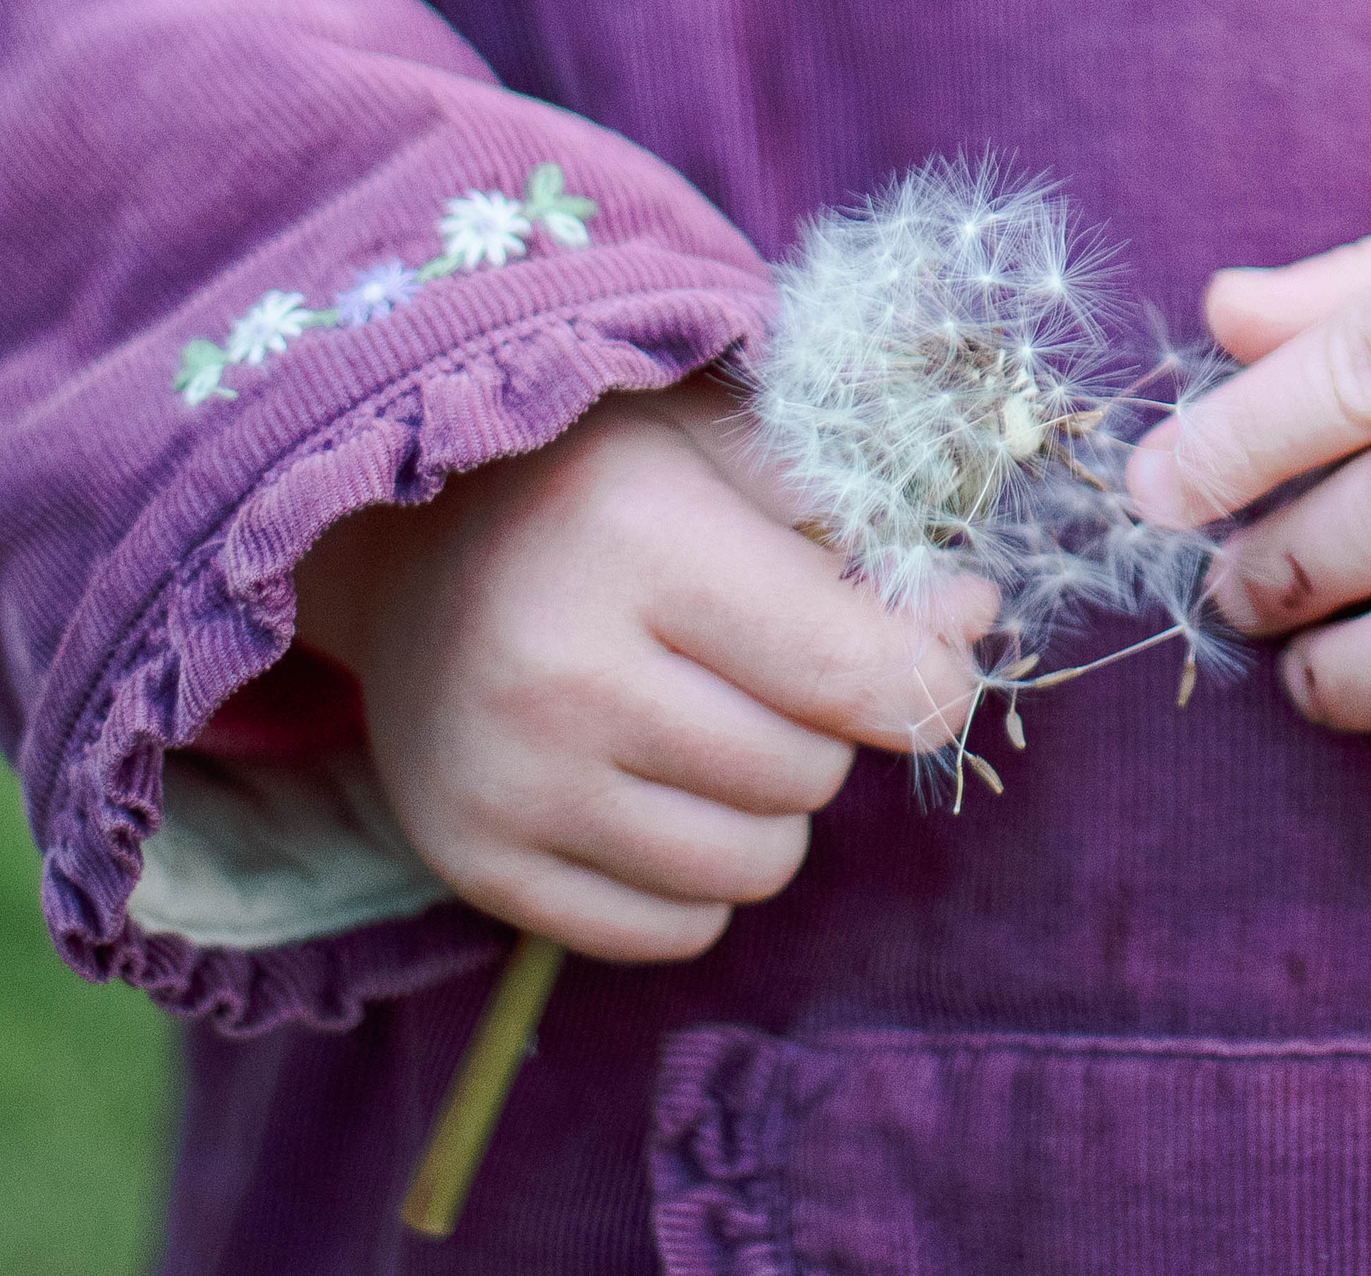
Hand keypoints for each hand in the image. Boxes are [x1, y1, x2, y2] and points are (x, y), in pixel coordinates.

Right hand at [293, 379, 989, 961]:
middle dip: (823, 727)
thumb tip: (972, 622)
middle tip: (762, 664)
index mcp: (635, 537)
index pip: (862, 677)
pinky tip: (652, 785)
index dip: (928, 679)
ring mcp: (504, 781)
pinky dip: (695, 875)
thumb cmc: (602, 477)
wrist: (398, 537)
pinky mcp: (471, 862)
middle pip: (810, 777)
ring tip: (705, 722)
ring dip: (766, 807)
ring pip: (754, 866)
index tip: (924, 650)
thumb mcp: (727, 442)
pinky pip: (674, 930)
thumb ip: (864, 523)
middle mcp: (556, 671)